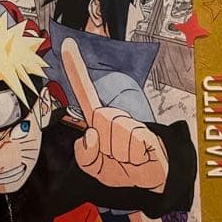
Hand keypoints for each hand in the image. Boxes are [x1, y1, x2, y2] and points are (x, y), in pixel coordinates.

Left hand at [61, 37, 168, 192]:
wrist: (154, 177)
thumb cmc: (124, 168)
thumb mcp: (97, 168)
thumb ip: (85, 157)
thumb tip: (91, 135)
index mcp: (99, 120)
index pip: (84, 92)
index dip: (75, 69)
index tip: (67, 44)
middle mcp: (114, 115)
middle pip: (98, 124)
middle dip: (104, 148)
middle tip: (116, 156)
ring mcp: (130, 121)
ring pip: (114, 138)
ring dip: (119, 155)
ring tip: (130, 157)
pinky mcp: (146, 131)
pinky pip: (132, 146)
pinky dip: (134, 158)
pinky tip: (141, 156)